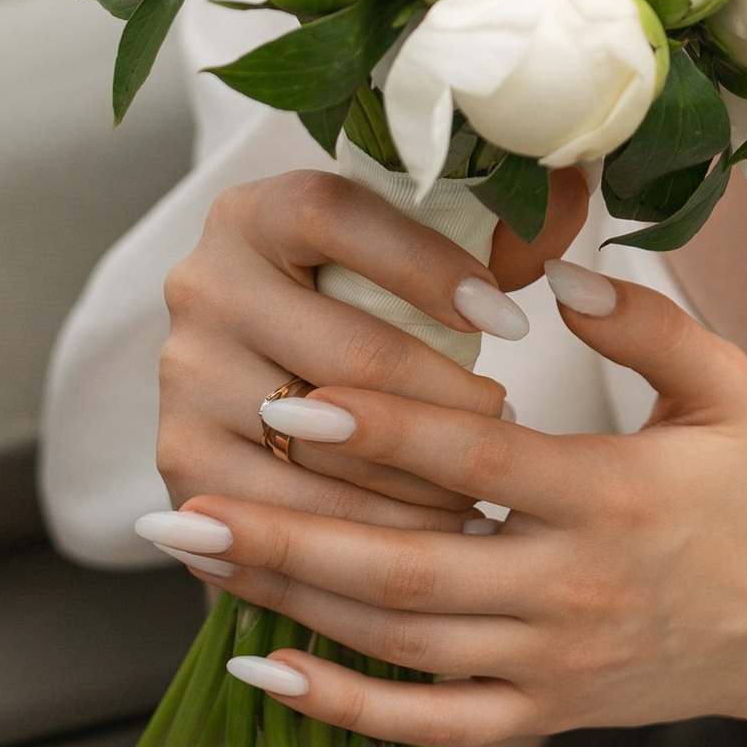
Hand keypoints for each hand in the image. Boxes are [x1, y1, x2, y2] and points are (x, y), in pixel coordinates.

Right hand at [155, 165, 574, 530]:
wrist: (290, 361)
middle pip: (340, 350)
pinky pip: (285, 515)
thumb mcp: (436, 236)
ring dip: (416, 481)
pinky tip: (432, 535)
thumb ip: (502, 215)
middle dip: (442, 401)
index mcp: (259, 210)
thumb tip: (564, 211)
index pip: (339, 220)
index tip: (512, 320)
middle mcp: (203, 286)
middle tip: (511, 426)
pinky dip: (367, 535)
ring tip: (489, 495)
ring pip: (318, 446)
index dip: (428, 266)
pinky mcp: (182, 463)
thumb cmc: (390, 290)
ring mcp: (182, 380)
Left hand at [164, 267, 746, 746]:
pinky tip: (262, 669)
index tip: (294, 394)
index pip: (475, 459)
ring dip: (290, 602)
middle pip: (408, 564)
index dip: (382, 426)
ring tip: (202, 558)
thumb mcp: (724, 384)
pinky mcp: (541, 713)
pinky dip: (340, 707)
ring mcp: (550, 661)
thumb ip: (644, 324)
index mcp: (612, 493)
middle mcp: (571, 586)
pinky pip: (426, 724)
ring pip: (400, 640)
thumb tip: (558, 277)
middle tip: (188, 500)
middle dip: (289, 533)